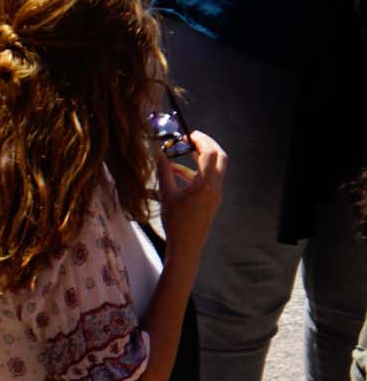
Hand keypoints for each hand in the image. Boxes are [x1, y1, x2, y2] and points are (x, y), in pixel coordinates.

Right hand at [158, 129, 225, 256]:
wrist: (187, 246)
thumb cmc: (176, 222)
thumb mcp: (166, 195)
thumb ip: (164, 172)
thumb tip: (159, 154)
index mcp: (206, 184)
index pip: (210, 154)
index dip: (201, 140)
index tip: (188, 134)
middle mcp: (215, 187)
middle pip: (220, 158)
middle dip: (207, 145)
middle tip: (192, 138)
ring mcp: (216, 194)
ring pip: (214, 169)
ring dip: (199, 158)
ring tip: (179, 153)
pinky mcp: (212, 200)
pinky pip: (207, 180)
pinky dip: (195, 172)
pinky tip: (176, 172)